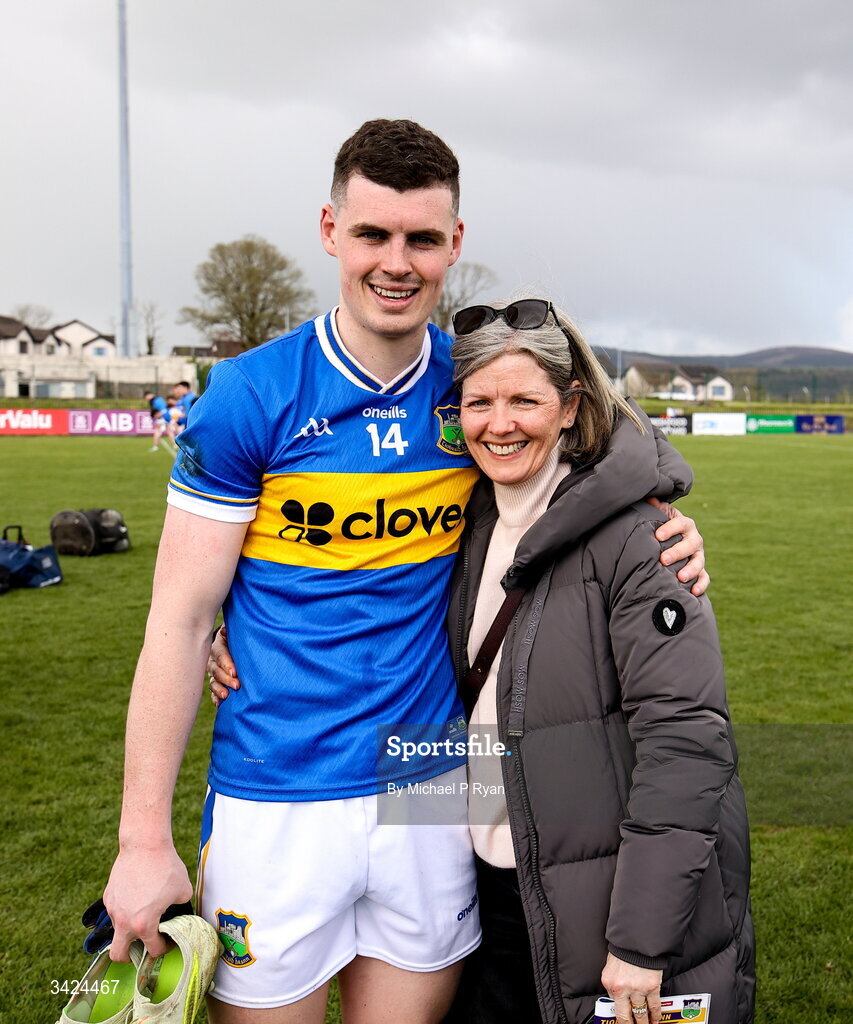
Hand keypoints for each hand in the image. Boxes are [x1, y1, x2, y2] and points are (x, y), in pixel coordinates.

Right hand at [103, 844, 192, 960]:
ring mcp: (113, 909)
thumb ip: (181, 908)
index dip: (164, 948)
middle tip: (142, 947)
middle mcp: (124, 922)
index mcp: (144, 925)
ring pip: (117, 930)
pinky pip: (115, 911)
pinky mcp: (108, 896)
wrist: (144, 845)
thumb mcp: (183, 891)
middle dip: (129, 957)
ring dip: (128, 928)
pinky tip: (137, 896)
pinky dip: (124, 910)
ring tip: (144, 912)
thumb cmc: (166, 867)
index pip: (153, 950)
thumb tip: (179, 912)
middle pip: (118, 955)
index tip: (168, 942)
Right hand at [208, 624, 240, 706]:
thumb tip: (225, 631)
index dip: (226, 663)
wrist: (235, 644)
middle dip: (226, 678)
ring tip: (226, 696)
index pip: (220, 655)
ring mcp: (213, 673)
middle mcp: (213, 661)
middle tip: (237, 685)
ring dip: (219, 689)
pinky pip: (213, 692)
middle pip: (216, 670)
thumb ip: (232, 632)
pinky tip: (219, 704)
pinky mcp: (217, 683)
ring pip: (213, 682)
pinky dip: (216, 698)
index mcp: (217, 647)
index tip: (235, 672)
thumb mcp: (235, 632)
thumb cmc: (237, 637)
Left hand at [601, 953, 662, 1023]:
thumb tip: (617, 999)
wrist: (637, 938)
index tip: (623, 1021)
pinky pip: (654, 1006)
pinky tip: (656, 1020)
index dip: (619, 1014)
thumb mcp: (612, 968)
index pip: (613, 1005)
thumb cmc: (624, 951)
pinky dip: (656, 1015)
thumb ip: (614, 984)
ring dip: (644, 1022)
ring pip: (641, 1014)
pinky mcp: (652, 987)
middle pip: (625, 1016)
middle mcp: (622, 988)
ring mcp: (637, 989)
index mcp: (610, 983)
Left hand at [646, 498, 708, 596]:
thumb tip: (650, 498)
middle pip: (690, 544)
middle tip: (664, 559)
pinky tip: (694, 592)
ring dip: (691, 569)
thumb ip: (656, 508)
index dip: (670, 528)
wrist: (669, 543)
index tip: (657, 535)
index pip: (680, 523)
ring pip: (699, 561)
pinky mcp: (700, 570)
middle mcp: (693, 539)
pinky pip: (705, 577)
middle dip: (678, 551)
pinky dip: (701, 584)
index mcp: (684, 524)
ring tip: (680, 577)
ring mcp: (698, 555)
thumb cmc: (661, 529)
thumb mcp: (658, 517)